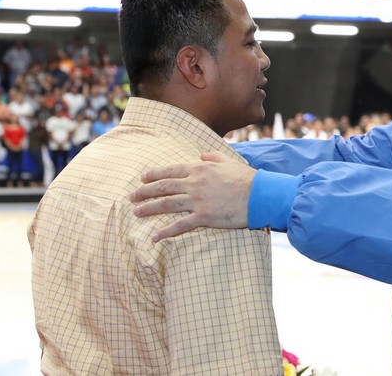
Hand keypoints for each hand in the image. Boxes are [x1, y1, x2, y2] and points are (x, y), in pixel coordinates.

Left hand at [131, 151, 254, 241]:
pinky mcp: (203, 217)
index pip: (171, 170)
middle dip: (145, 191)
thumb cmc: (246, 178)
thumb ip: (213, 157)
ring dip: (149, 208)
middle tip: (132, 196)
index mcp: (200, 169)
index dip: (154, 174)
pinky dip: (165, 232)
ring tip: (136, 213)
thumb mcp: (229, 161)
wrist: (259, 194)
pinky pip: (180, 225)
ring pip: (166, 204)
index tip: (143, 177)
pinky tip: (154, 237)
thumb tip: (202, 154)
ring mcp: (197, 200)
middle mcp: (195, 183)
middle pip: (163, 187)